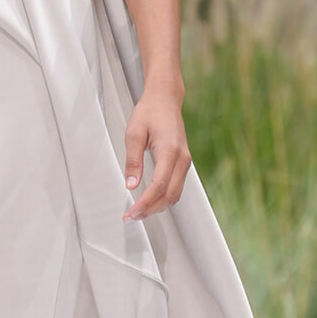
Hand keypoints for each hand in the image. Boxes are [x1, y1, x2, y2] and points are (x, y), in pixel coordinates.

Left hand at [122, 88, 191, 220]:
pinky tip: (149, 202)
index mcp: (170, 151)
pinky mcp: (183, 163)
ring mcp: (185, 162)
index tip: (131, 213)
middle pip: (169, 195)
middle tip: (131, 218)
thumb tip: (130, 185)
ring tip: (137, 213)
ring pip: (175, 194)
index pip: (159, 186)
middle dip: (150, 210)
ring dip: (157, 207)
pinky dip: (163, 198)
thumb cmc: (149, 112)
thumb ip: (133, 161)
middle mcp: (182, 159)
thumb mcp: (134, 134)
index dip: (145, 203)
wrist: (165, 99)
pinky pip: (176, 187)